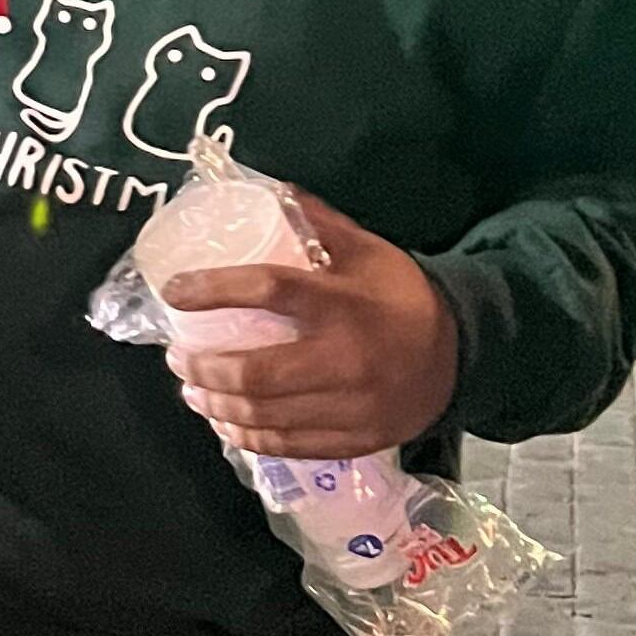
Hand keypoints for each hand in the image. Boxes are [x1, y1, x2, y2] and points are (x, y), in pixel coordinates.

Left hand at [158, 195, 457, 459]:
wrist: (462, 354)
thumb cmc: (401, 296)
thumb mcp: (367, 250)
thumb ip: (317, 223)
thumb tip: (265, 191)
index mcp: (342, 304)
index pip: (266, 290)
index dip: (212, 290)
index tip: (174, 291)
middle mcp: (344, 359)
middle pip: (254, 373)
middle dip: (203, 368)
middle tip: (177, 356)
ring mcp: (350, 406)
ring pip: (265, 415)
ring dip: (216, 405)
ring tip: (191, 389)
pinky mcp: (354, 439)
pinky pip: (289, 444)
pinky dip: (248, 435)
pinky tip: (226, 422)